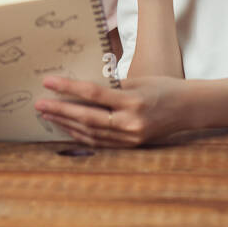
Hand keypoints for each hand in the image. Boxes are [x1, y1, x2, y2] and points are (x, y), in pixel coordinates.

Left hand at [34, 75, 192, 146]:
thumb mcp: (138, 80)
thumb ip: (111, 86)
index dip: (68, 88)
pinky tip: (68, 127)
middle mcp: (131, 123)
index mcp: (133, 101)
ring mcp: (130, 137)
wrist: (188, 108)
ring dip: (66, 124)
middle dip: (60, 110)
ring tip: (48, 114)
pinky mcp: (131, 145)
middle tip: (39, 103)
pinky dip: (81, 135)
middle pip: (87, 118)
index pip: (93, 94)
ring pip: (90, 133)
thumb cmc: (163, 88)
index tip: (48, 82)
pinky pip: (100, 142)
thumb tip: (81, 87)